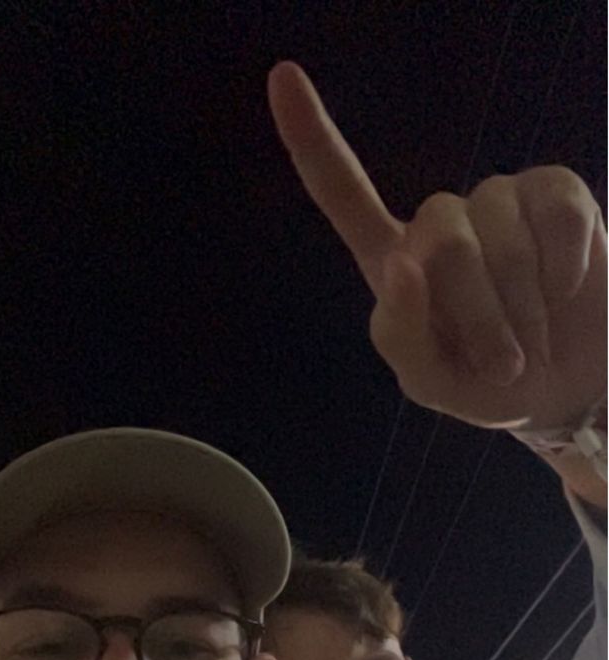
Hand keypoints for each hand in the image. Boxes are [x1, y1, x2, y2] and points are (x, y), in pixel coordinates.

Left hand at [267, 61, 606, 430]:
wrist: (567, 390)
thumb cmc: (487, 386)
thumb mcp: (431, 382)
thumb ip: (401, 335)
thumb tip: (401, 265)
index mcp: (394, 262)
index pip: (343, 193)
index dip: (312, 138)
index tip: (283, 78)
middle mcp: (441, 223)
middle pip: (441, 241)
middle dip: (478, 317)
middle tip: (503, 364)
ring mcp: (497, 201)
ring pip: (499, 229)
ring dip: (523, 308)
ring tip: (534, 340)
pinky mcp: (554, 193)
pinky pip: (556, 215)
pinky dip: (565, 271)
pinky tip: (566, 293)